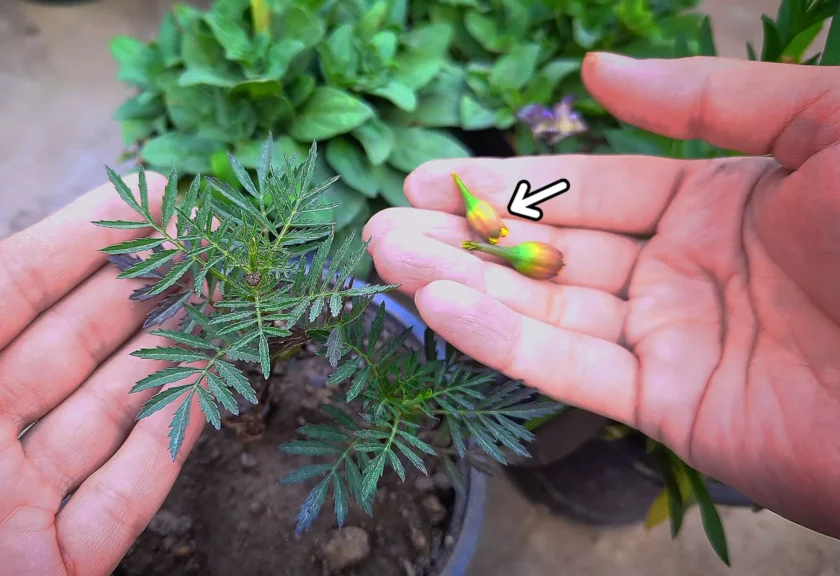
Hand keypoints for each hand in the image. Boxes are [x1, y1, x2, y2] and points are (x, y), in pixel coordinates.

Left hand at [0, 174, 205, 574]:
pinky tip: (213, 389)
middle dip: (143, 286)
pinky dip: (173, 445)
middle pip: (73, 342)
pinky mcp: (51, 571)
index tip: (147, 199)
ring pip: (111, 411)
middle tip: (208, 237)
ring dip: (170, 352)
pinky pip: (125, 498)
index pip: (7, 292)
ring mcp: (12, 506)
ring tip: (226, 295)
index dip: (81, 241)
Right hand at [365, 54, 839, 537]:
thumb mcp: (829, 124)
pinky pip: (572, 368)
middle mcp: (687, 273)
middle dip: (467, 237)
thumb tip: (593, 69)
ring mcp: (677, 343)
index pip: (590, 189)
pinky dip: (502, 340)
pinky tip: (440, 307)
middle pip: (554, 251)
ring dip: (462, 285)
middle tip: (387, 222)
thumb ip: (708, 96)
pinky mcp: (674, 408)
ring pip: (547, 308)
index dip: (509, 184)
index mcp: (722, 203)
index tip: (431, 179)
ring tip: (384, 259)